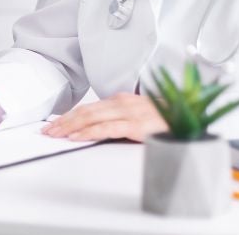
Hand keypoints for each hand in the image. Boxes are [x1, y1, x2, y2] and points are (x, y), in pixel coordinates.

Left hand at [41, 93, 166, 141]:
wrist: (191, 119)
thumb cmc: (165, 121)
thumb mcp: (137, 116)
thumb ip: (118, 118)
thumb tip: (96, 128)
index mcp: (121, 100)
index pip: (88, 108)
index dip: (68, 116)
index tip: (53, 124)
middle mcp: (122, 103)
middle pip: (85, 112)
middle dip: (63, 121)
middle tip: (47, 131)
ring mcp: (129, 114)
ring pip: (91, 118)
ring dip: (69, 127)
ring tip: (55, 134)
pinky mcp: (136, 126)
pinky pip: (107, 128)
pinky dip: (89, 132)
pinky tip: (76, 137)